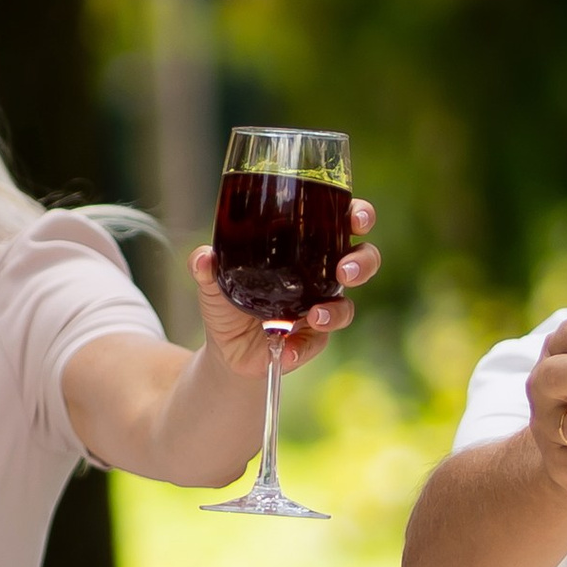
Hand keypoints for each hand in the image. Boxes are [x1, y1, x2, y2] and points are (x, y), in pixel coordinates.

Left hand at [188, 198, 379, 382]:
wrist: (226, 348)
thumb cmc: (228, 301)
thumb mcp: (213, 280)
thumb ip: (206, 266)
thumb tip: (202, 257)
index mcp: (305, 248)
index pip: (342, 224)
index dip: (358, 217)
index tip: (357, 218)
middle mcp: (320, 275)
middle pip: (362, 261)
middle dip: (363, 261)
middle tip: (345, 269)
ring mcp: (321, 308)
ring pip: (347, 306)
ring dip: (337, 311)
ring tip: (316, 316)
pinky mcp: (312, 340)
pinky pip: (316, 343)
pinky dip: (300, 346)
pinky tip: (284, 347)